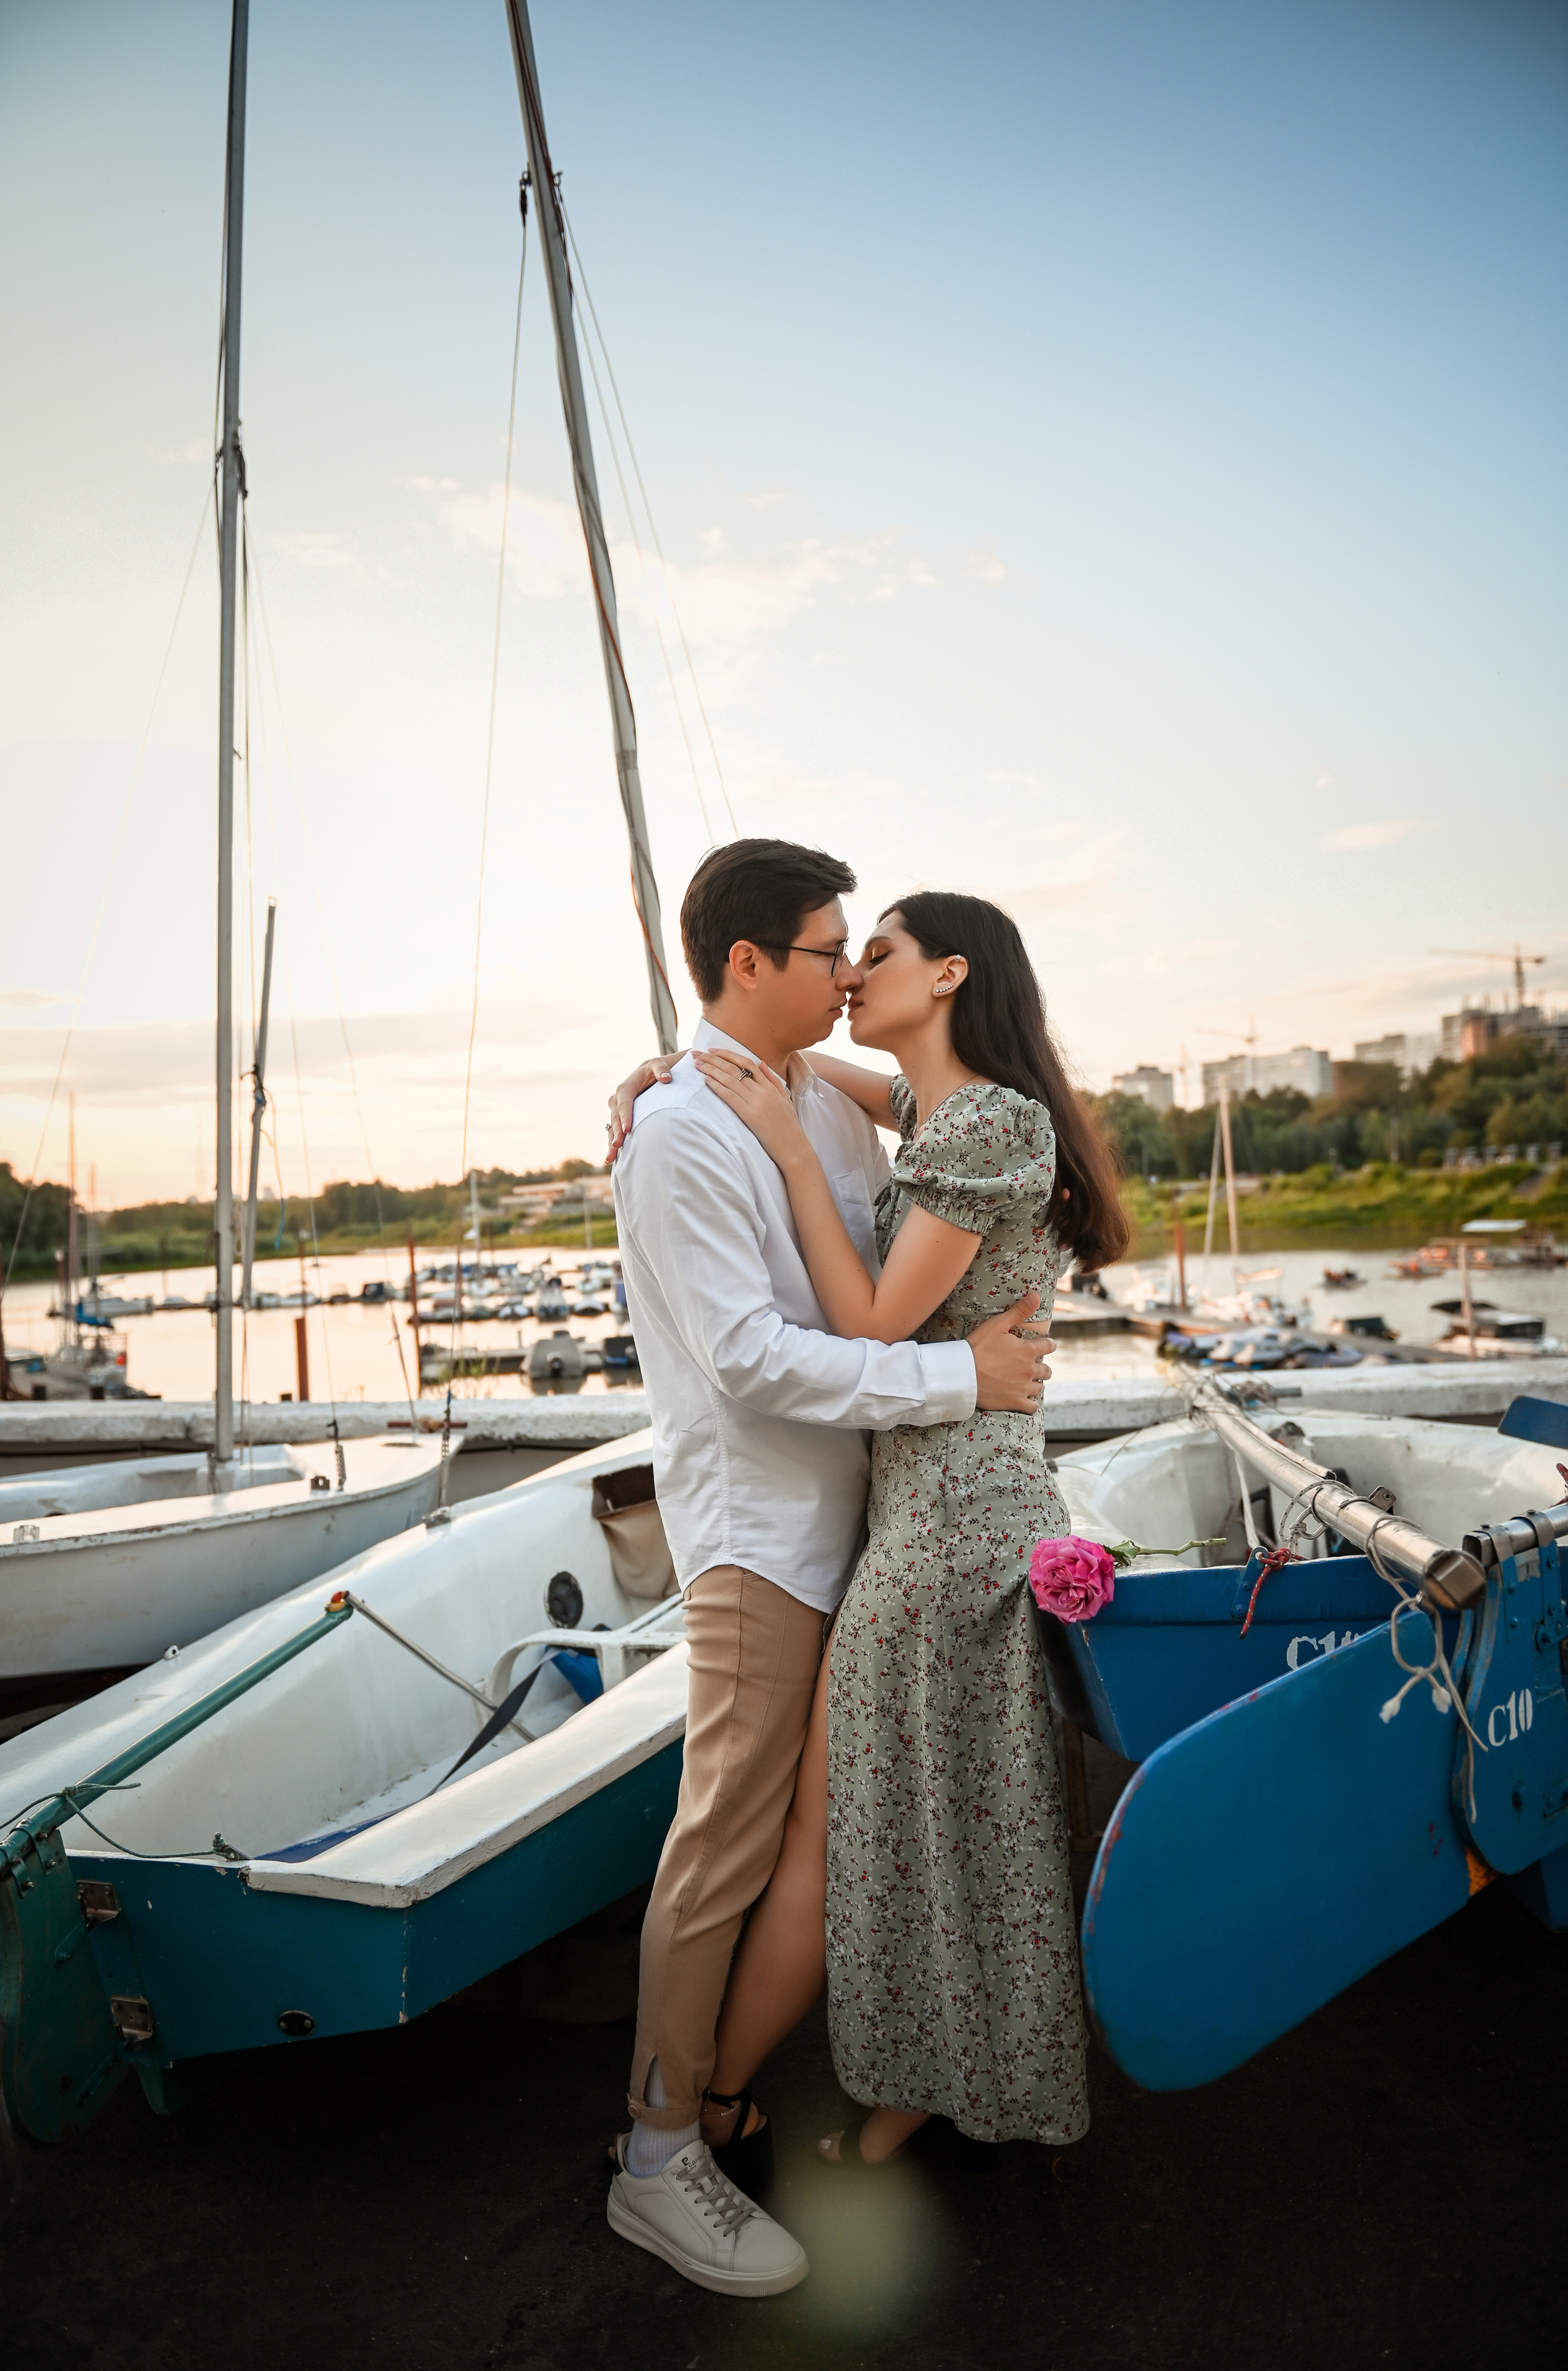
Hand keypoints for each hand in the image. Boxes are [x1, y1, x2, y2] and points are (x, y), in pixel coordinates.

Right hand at [606, 1050, 685, 1163]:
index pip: (624, 1100)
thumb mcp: (660, 1065)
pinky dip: (613, 1144)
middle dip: (616, 1131)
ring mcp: (619, 1109)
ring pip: (612, 1126)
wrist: (658, 1074)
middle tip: (618, 1145)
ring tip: (610, 1158)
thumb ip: (662, 1069)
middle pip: (616, 1115)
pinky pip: (615, 1131)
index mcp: (628, 1085)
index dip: (625, 1114)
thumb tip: (666, 1078)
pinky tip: (611, 1159)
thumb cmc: (661, 1070)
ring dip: (611, 1141)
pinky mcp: (622, 1118)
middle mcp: (620, 1098)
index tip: (628, 1128)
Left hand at [692, 1050, 807, 1167]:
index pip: (746, 1063)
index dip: (728, 1055)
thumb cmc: (789, 1126)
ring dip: (711, 1070)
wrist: (794, 1147)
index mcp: (770, 1086)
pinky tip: (706, 1080)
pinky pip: (730, 1097)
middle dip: (713, 1059)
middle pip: (734, 1068)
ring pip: (730, 1080)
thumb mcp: (784, 1099)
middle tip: (697, 1054)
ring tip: (697, 1064)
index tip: (713, 1050)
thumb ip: (772, 1080)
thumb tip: (761, 1063)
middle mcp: (762, 1091)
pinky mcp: (750, 1115)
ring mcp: (756, 1102)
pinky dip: (717, 1087)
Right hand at [968, 1292, 1055, 1412]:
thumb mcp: (997, 1325)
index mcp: (1028, 1350)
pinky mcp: (1015, 1402)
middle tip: (1033, 1366)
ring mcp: (1023, 1388)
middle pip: (1046, 1370)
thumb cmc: (977, 1348)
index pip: (1048, 1346)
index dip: (1049, 1345)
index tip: (1047, 1345)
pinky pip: (1032, 1407)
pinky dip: (1031, 1404)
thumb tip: (1036, 1295)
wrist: (963, 1375)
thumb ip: (1018, 1311)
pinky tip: (1026, 1400)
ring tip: (1028, 1382)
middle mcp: (1030, 1370)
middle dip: (1042, 1367)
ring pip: (1040, 1387)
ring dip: (1036, 1384)